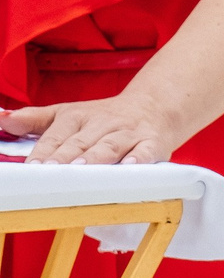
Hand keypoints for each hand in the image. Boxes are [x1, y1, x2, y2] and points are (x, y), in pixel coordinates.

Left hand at [2, 94, 184, 164]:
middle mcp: (103, 123)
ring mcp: (128, 133)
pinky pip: (145, 151)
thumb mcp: (69, 113)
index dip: (43, 152)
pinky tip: (129, 167)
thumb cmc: (105, 117)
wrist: (155, 105)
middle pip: (80, 142)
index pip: (56, 135)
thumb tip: (3, 120)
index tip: (31, 168)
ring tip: (80, 169)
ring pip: (109, 146)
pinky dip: (138, 159)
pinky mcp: (153, 143)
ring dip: (95, 158)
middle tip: (49, 172)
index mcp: (78, 116)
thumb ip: (35, 119)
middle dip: (65, 157)